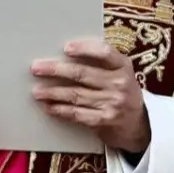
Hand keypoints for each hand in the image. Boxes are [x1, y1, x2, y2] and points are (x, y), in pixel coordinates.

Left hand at [31, 38, 149, 152]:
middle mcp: (120, 83)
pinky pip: (78, 114)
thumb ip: (99, 62)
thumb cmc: (119, 90)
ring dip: (53, 93)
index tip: (66, 48)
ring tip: (37, 91)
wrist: (137, 124)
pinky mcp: (106, 120)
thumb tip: (62, 53)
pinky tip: (49, 107)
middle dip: (56, 70)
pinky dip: (61, 110)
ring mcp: (114, 103)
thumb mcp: (118, 72)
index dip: (84, 49)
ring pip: (76, 95)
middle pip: (82, 74)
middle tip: (36, 68)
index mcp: (123, 65)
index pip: (104, 52)